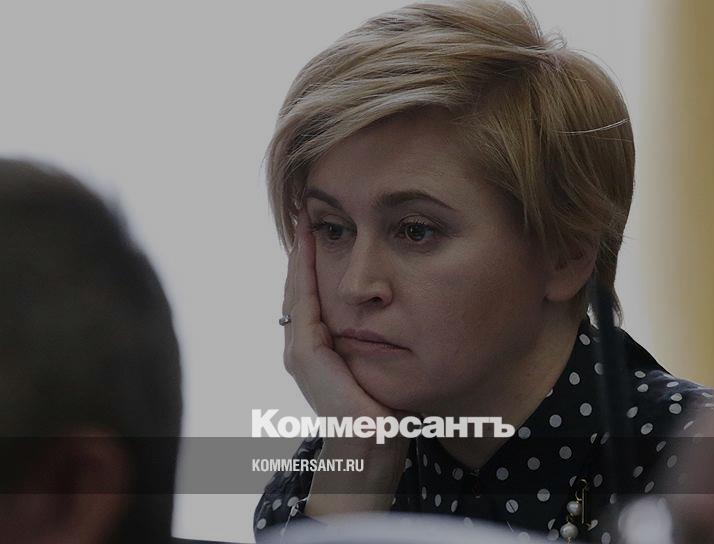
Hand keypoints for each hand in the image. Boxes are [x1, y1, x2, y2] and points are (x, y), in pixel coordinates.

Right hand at [282, 208, 398, 423]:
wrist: (375, 450)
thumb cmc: (388, 413)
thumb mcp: (387, 365)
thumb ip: (386, 339)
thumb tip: (407, 311)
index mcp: (321, 351)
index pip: (315, 297)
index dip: (317, 264)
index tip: (324, 229)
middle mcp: (304, 349)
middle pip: (301, 288)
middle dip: (304, 252)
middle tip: (308, 213)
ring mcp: (301, 352)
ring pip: (298, 290)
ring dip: (301, 255)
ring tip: (306, 221)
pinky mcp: (306, 355)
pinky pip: (304, 302)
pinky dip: (303, 272)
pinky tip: (309, 246)